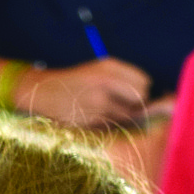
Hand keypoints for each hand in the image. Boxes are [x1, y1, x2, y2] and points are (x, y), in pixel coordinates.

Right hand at [19, 59, 150, 126]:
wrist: (43, 92)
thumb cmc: (75, 81)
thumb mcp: (99, 68)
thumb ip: (124, 76)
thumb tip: (149, 92)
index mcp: (109, 68)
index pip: (144, 83)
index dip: (142, 90)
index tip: (134, 94)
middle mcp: (105, 84)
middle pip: (139, 100)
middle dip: (135, 104)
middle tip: (122, 104)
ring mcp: (97, 104)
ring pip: (127, 116)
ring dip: (122, 116)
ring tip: (105, 110)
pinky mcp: (90, 122)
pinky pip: (112, 126)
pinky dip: (109, 124)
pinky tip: (96, 117)